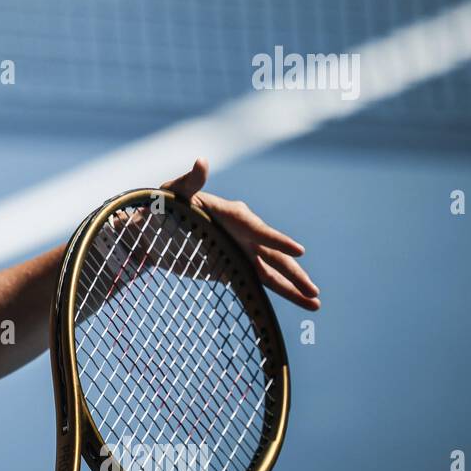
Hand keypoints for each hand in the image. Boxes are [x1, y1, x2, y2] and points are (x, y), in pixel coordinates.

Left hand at [161, 158, 319, 309]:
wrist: (155, 228)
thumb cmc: (166, 205)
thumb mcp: (176, 192)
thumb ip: (190, 182)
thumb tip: (201, 162)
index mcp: (233, 215)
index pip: (258, 229)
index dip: (277, 240)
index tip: (298, 251)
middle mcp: (244, 234)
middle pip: (274, 256)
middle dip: (294, 273)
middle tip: (314, 291)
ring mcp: (241, 252)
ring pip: (271, 273)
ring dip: (292, 288)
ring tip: (315, 304)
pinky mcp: (233, 268)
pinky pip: (255, 283)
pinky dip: (273, 296)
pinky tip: (290, 308)